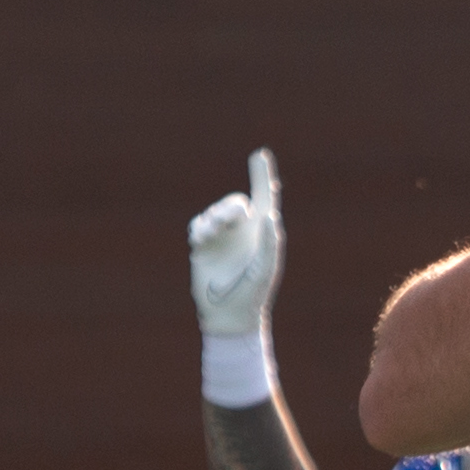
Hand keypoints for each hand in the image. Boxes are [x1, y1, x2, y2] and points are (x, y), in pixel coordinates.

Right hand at [188, 149, 284, 338]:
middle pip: (234, 203)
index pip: (264, 198)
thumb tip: (271, 217)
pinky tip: (202, 239)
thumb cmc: (253, 292)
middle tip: (233, 217)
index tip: (260, 155)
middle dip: (229, 207)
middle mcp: (242, 231)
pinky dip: (200, 228)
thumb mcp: (266, 269)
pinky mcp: (203, 246)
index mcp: (262, 232)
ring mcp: (222, 238)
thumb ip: (271, 243)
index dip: (262, 176)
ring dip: (214, 220)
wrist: (228, 314)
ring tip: (211, 235)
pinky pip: (198, 226)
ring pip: (214, 213)